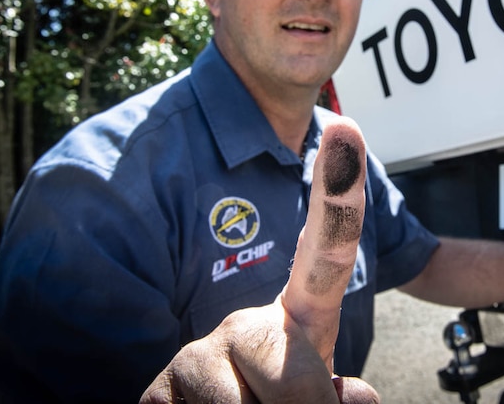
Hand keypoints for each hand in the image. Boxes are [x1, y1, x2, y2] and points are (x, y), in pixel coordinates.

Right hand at [140, 117, 378, 403]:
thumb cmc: (274, 403)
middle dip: (302, 401)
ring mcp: (195, 359)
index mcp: (294, 320)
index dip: (337, 193)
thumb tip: (348, 394)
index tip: (347, 128)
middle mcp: (241, 327)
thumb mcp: (315, 388)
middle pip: (287, 368)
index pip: (324, 255)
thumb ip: (323, 377)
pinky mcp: (155, 394)